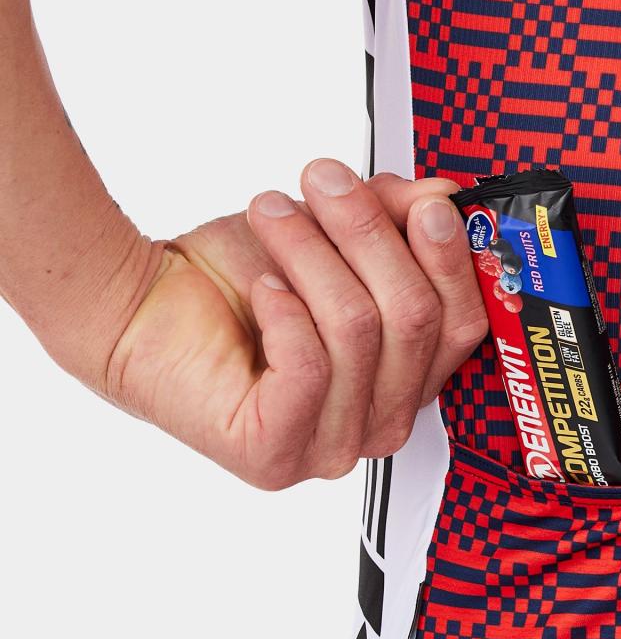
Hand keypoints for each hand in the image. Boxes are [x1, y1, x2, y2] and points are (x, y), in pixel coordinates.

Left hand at [103, 160, 486, 488]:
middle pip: (415, 320)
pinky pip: (308, 365)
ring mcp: (328, 448)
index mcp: (406, 382)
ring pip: (359, 330)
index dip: (451, 260)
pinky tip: (262, 287)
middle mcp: (378, 424)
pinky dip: (281, 309)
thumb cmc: (233, 283)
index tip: (427, 203)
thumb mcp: (330, 236)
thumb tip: (442, 197)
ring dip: (311, 255)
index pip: (464, 327)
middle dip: (368, 238)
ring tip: (273, 216)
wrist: (137, 306)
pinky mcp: (273, 452)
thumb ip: (394, 220)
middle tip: (324, 185)